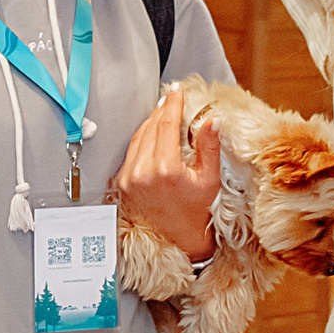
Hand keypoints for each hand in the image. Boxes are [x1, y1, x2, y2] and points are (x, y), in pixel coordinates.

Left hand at [112, 85, 221, 260]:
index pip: (166, 125)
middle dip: (162, 111)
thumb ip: (209, 146)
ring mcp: (128, 179)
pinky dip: (142, 139)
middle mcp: (142, 173)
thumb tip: (212, 119)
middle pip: (150, 128)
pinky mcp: (121, 184)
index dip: (172, 104)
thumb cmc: (198, 213)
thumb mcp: (210, 179)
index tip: (177, 91)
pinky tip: (152, 134)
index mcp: (165, 170)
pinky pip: (131, 153)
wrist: (179, 241)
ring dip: (150, 122)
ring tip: (164, 113)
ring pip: (138, 138)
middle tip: (172, 98)